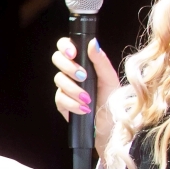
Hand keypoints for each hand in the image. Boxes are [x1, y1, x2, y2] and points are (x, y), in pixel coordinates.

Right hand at [53, 37, 121, 153]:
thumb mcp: (110, 79)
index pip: (67, 46)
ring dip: (74, 90)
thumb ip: (100, 60)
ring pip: (58, 80)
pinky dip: (72, 104)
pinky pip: (60, 99)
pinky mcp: (62, 103)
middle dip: (69, 68)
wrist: (110, 126)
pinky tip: (84, 109)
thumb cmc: (112, 101)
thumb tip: (92, 42)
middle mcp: (72, 73)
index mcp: (84, 63)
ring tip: (88, 99)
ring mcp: (65, 88)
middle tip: (83, 77)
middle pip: (57, 59)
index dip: (65, 46)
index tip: (73, 53)